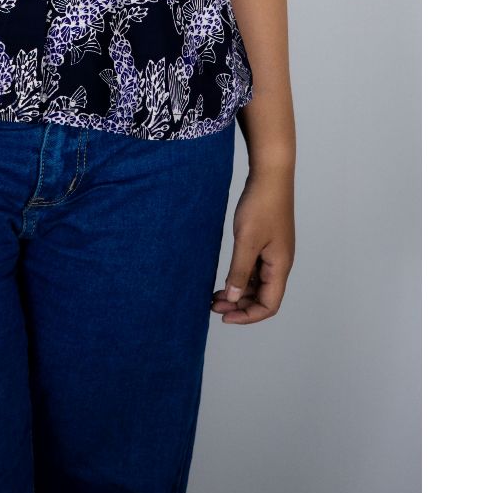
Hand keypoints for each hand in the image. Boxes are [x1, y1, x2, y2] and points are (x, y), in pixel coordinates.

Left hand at [211, 170, 294, 324]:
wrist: (270, 176)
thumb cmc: (261, 205)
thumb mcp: (247, 241)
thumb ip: (240, 272)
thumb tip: (234, 299)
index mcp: (280, 267)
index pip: (269, 306)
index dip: (248, 316)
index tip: (224, 316)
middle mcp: (280, 264)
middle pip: (263, 297)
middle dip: (240, 306)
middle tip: (213, 306)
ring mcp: (274, 253)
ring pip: (258, 284)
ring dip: (239, 292)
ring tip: (216, 295)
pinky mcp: (267, 243)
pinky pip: (255, 269)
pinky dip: (241, 277)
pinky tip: (226, 277)